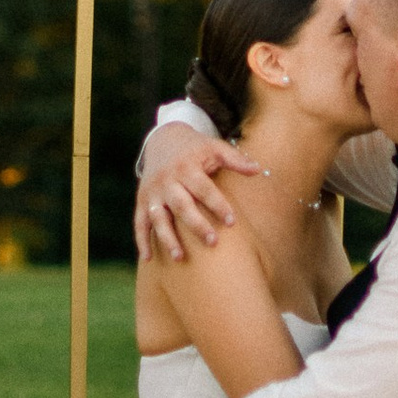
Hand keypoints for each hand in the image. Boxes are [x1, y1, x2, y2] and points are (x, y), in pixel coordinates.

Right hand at [132, 125, 263, 260]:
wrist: (162, 139)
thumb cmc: (195, 148)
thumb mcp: (214, 147)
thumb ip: (235, 159)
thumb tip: (258, 169)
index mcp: (186, 167)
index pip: (204, 189)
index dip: (218, 205)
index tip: (232, 222)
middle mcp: (167, 180)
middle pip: (181, 205)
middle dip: (196, 224)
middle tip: (212, 242)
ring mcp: (152, 192)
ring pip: (158, 217)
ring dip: (167, 237)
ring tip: (179, 257)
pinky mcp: (142, 201)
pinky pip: (139, 222)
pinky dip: (142, 240)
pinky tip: (148, 258)